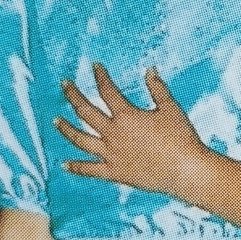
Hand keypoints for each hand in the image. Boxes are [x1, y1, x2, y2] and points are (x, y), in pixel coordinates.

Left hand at [53, 63, 212, 196]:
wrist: (185, 170)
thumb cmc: (181, 138)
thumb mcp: (170, 108)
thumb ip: (157, 88)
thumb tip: (149, 69)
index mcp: (126, 116)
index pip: (107, 91)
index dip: (100, 76)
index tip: (95, 67)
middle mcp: (113, 134)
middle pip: (85, 112)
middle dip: (73, 95)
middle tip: (65, 85)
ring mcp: (110, 154)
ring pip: (80, 139)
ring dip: (66, 129)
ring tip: (56, 121)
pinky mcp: (114, 173)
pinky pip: (90, 170)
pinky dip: (76, 167)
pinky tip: (64, 164)